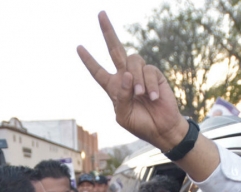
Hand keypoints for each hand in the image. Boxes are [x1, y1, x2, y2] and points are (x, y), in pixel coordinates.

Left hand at [77, 12, 188, 150]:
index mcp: (114, 88)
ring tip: (141, 95)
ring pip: (133, 61)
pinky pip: (149, 71)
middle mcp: (126, 77)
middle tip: (100, 14)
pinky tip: (153, 98)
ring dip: (136, 79)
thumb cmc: (141, 124)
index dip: (89, 61)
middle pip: (115, 49)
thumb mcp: (123, 115)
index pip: (98, 71)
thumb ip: (121, 97)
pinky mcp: (155, 75)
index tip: (78, 47)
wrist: (162, 129)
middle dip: (108, 32)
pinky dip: (150, 85)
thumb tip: (126, 75)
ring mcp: (141, 74)